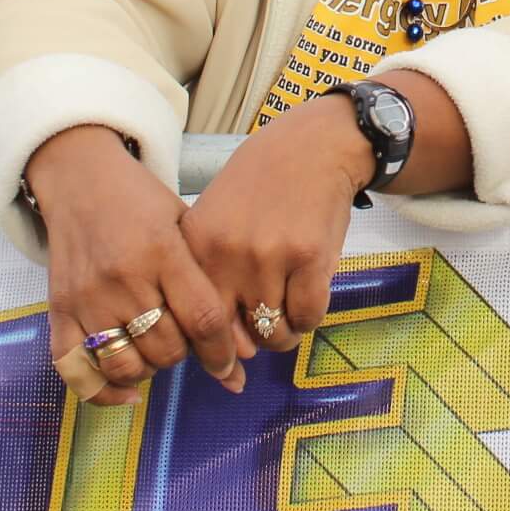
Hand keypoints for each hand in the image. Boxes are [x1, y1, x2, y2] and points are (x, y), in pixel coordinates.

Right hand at [28, 126, 250, 402]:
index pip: (203, 319)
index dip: (222, 353)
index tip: (231, 368)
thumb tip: (240, 353)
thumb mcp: (184, 223)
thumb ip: (208, 280)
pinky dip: (104, 390)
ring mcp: (87, 297)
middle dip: (186, 355)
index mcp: (163, 251)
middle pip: (167, 349)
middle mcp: (123, 277)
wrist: (79, 179)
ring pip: (127, 366)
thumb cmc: (141, 201)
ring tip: (155, 350)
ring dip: (150, 370)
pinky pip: (77, 371)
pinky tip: (128, 390)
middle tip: (184, 337)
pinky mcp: (58, 311)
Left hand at [180, 97, 375, 353]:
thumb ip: (212, 281)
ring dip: (283, 333)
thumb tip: (230, 354)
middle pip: (234, 338)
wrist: (314, 146)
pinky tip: (308, 296)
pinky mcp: (310, 258)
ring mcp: (270, 257)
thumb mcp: (218, 220)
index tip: (226, 364)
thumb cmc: (261, 186)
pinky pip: (308, 318)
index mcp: (198, 246)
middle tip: (260, 334)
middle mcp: (228, 255)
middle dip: (248, 348)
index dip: (212, 353)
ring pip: (274, 334)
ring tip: (286, 310)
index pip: (195, 323)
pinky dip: (310, 318)